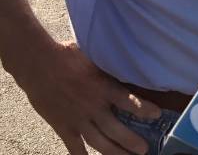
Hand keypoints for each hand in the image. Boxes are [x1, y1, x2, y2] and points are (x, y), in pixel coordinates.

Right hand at [12, 41, 160, 154]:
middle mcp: (93, 107)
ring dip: (114, 152)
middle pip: (116, 130)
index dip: (144, 109)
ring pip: (99, 142)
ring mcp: (77, 119)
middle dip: (132, 141)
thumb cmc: (68, 55)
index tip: (157, 115)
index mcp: (103, 88)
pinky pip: (74, 146)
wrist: (38, 64)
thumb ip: (112, 66)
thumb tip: (130, 59)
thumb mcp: (96, 57)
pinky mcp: (62, 126)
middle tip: (144, 150)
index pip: (129, 102)